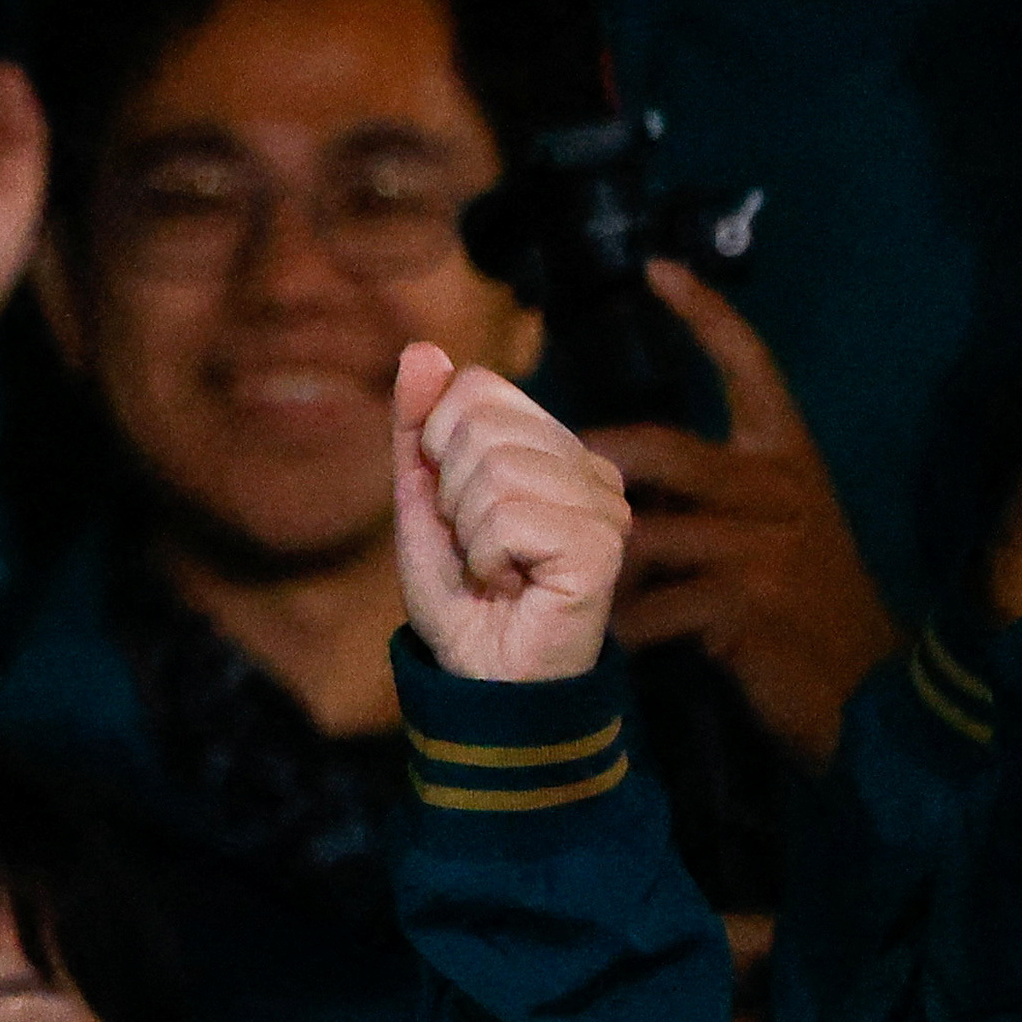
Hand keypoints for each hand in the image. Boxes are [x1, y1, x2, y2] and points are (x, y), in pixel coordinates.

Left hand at [392, 343, 632, 685]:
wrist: (480, 672)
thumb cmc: (458, 591)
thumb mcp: (420, 497)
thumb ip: (416, 424)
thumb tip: (421, 349)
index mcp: (554, 447)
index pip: (477, 388)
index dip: (438, 449)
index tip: (455, 508)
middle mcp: (591, 468)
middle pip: (483, 423)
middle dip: (451, 491)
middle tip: (475, 544)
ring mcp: (605, 504)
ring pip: (496, 469)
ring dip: (469, 530)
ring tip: (493, 567)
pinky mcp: (603, 544)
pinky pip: (511, 516)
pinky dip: (488, 557)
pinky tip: (510, 584)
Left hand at [593, 260, 898, 764]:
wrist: (857, 680)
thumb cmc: (793, 592)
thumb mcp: (763, 521)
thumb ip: (701, 484)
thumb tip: (605, 454)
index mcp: (784, 455)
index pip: (750, 367)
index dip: (709, 316)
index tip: (659, 267)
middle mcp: (780, 487)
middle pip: (660, 449)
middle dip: (586, 469)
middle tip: (524, 486)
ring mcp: (768, 545)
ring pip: (643, 532)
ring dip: (592, 560)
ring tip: (555, 579)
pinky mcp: (750, 605)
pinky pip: (653, 604)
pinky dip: (622, 621)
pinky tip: (608, 636)